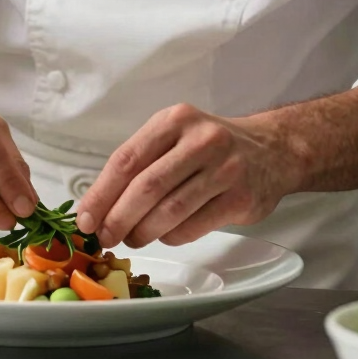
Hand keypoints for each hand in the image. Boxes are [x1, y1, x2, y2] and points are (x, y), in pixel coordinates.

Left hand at [75, 103, 297, 248]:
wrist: (271, 150)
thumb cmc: (210, 145)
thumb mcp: (174, 135)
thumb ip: (140, 161)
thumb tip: (99, 203)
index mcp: (174, 120)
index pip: (127, 159)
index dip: (102, 192)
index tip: (86, 217)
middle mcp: (200, 140)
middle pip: (147, 186)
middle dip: (118, 217)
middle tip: (105, 236)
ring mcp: (224, 168)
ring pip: (170, 210)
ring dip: (143, 231)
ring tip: (132, 238)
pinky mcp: (240, 198)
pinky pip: (194, 226)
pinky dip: (171, 236)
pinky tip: (165, 234)